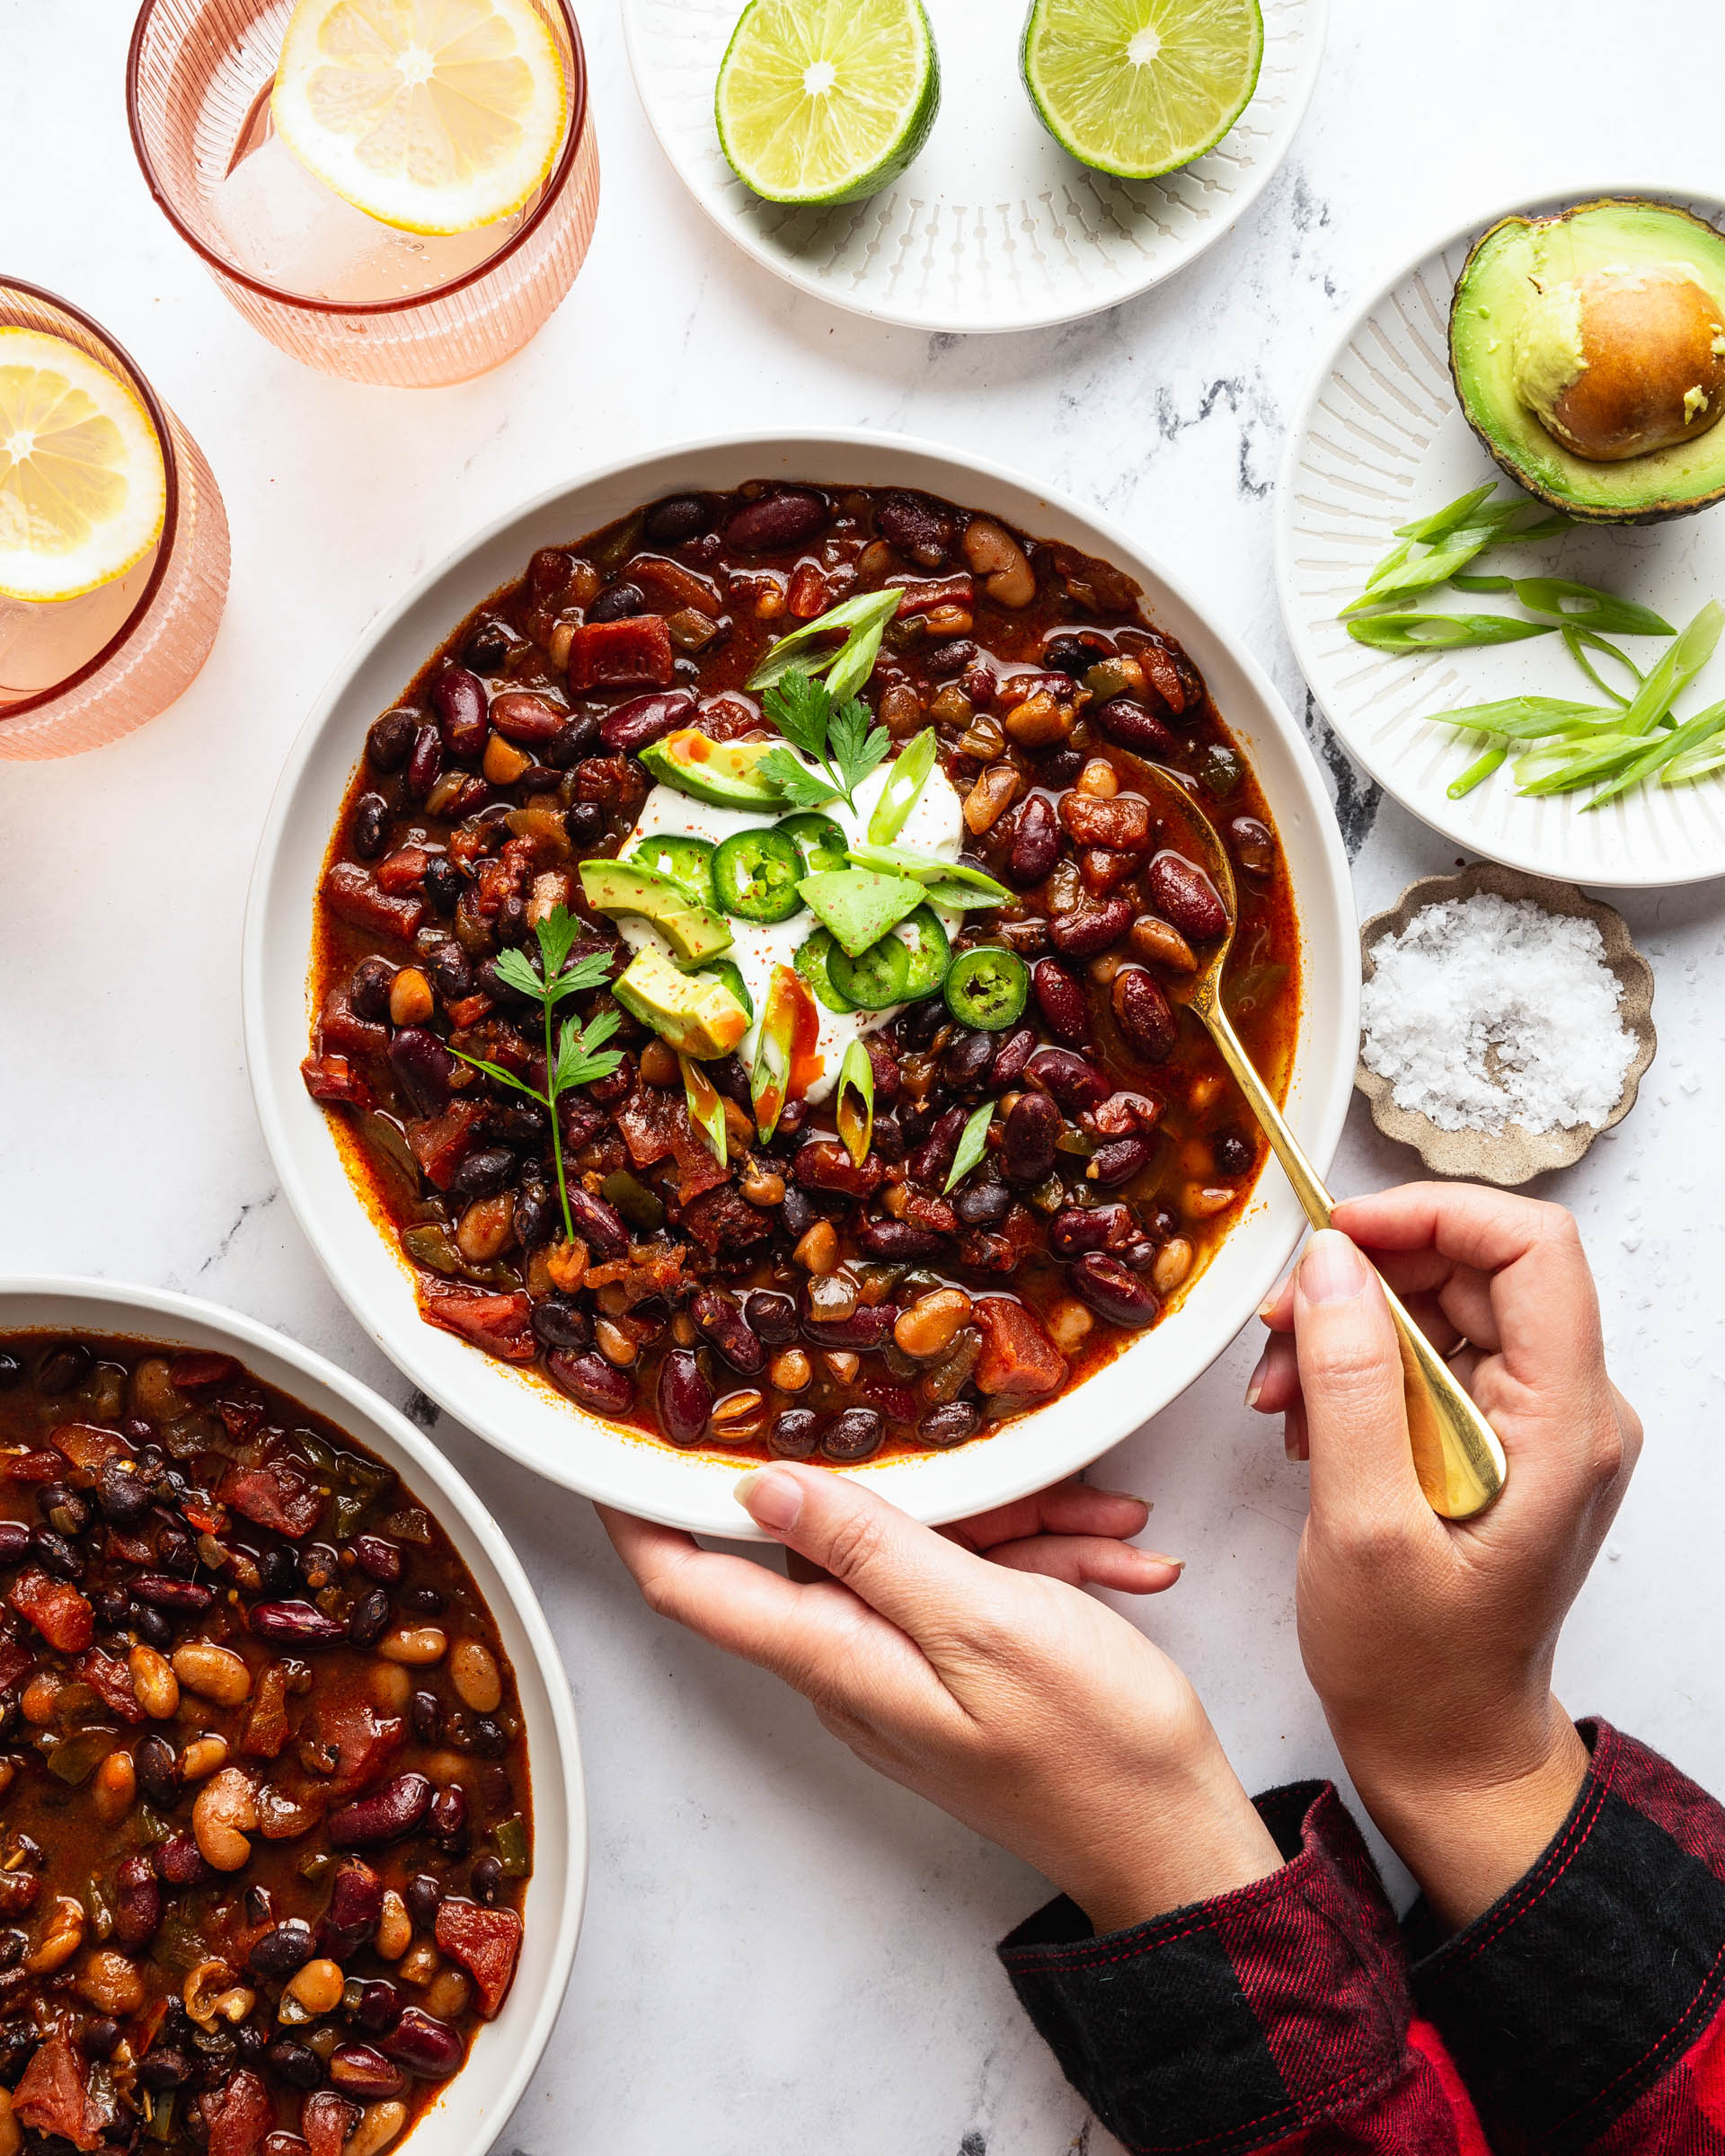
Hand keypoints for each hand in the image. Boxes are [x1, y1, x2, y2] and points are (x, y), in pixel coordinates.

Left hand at [599, 1470, 1281, 1933]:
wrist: (1175, 1845)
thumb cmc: (1092, 1747)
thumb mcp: (982, 1621)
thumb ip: (872, 1550)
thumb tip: (763, 1492)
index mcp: (836, 1656)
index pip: (693, 1585)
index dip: (641, 1513)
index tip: (618, 1440)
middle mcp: (851, 1662)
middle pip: (838, 1539)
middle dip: (934, 1490)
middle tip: (1037, 1483)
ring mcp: (904, 1666)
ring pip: (923, 1550)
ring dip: (1019, 1529)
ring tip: (1104, 1536)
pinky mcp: (955, 1666)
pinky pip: (970, 1584)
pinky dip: (1039, 1565)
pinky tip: (1111, 1563)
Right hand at [1248, 1187, 1640, 1928]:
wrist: (1444, 1748)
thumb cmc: (1413, 1666)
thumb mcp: (1362, 1525)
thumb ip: (1351, 1385)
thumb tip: (1333, 1264)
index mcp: (1565, 1426)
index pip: (1532, 1250)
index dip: (1432, 1215)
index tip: (1336, 1234)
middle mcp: (1570, 1411)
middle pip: (1477, 1270)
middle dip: (1365, 1279)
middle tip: (1276, 1324)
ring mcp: (1537, 1424)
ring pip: (1443, 1307)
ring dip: (1347, 1328)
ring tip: (1275, 1390)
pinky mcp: (1498, 1440)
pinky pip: (1429, 1356)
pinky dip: (1357, 1367)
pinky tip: (1304, 1419)